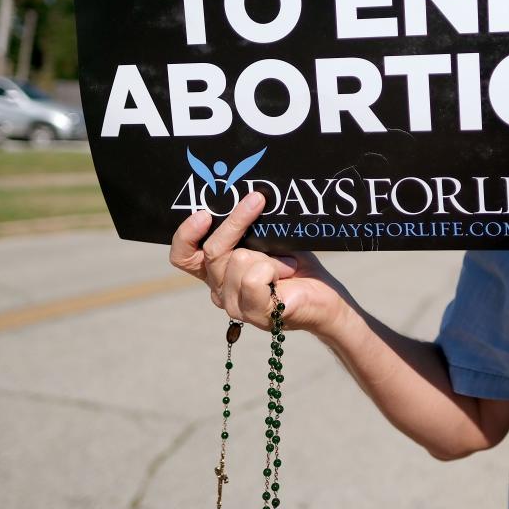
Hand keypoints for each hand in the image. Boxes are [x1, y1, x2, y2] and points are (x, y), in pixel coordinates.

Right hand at [169, 192, 351, 335]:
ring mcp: (235, 305)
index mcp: (216, 271)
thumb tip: (245, 195)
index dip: (186, 235)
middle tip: (257, 200)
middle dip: (236, 221)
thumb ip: (248, 228)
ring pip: (237, 260)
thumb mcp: (267, 239)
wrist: (325, 295)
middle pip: (212, 251)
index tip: (204, 214)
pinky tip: (286, 271)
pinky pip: (254, 277)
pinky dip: (275, 267)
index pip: (183, 257)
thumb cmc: (295, 264)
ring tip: (285, 262)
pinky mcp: (254, 313)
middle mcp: (219, 289)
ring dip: (268, 255)